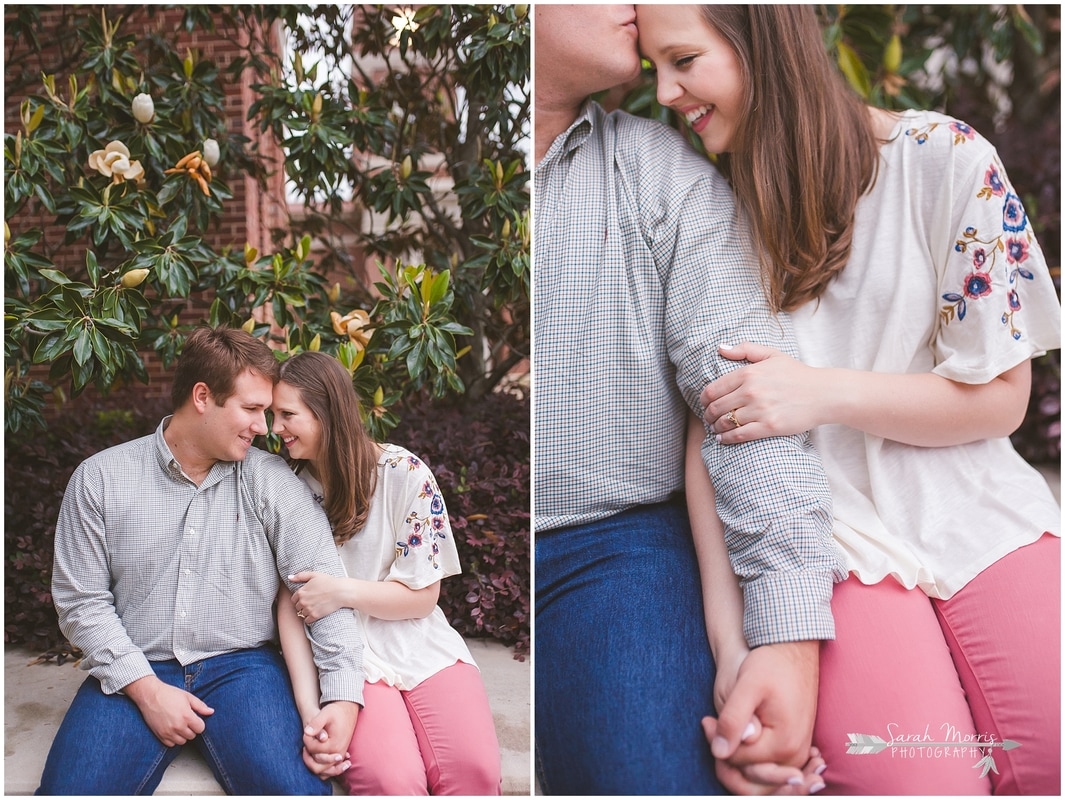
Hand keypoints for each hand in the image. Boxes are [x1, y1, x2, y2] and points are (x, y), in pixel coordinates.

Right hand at [124, 675, 214, 746]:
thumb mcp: (188, 697)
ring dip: (183, 735)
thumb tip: (211, 712)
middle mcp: (178, 726)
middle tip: (186, 720)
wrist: (150, 695)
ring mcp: (168, 732)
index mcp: (187, 716)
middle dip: (191, 729)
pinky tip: (172, 729)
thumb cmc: (169, 694)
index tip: (195, 719)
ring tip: (179, 724)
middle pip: (192, 736)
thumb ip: (200, 706)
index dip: (199, 723)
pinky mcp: (160, 735)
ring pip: (182, 741)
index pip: (201, 728)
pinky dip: (173, 739)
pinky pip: (171, 744)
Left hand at [289, 571, 344, 623]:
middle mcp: (302, 601)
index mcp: (301, 591)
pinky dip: (310, 618)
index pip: (293, 599)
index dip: (299, 598)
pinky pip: (307, 620)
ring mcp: (308, 609)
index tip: (306, 598)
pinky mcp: (314, 616)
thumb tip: (289, 577)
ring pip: (302, 614)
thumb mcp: (314, 575)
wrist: (341, 592)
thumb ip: (300, 576)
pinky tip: (316, 613)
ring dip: (307, 612)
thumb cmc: (329, 582)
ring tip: (315, 607)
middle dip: (303, 605)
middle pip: (297, 607)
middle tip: (311, 602)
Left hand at [302, 701, 358, 777]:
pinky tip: (316, 757)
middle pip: (317, 767)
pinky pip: (330, 769)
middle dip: (308, 757)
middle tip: (305, 745)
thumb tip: (307, 732)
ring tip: (309, 751)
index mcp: (334, 745)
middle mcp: (338, 753)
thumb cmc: (336, 711)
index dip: (306, 741)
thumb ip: (316, 723)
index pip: (314, 750)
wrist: (348, 709)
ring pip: (324, 772)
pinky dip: (322, 767)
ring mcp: (340, 755)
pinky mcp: (341, 754)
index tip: (306, 732)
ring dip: (314, 765)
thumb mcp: (326, 713)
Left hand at [701, 343, 825, 443]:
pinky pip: (739, 435)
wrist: (823, 393)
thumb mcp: (771, 354)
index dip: (704, 399)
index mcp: (748, 373)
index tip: (704, 403)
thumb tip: (720, 348)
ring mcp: (760, 410)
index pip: (713, 389)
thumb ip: (744, 349)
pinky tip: (723, 438)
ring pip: (725, 422)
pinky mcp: (769, 427)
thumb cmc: (797, 374)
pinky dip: (727, 438)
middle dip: (708, 415)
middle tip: (708, 418)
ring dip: (715, 427)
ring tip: (715, 428)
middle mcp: (751, 391)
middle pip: (716, 407)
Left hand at [710, 641, 820, 790]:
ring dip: (737, 757)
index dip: (716, 742)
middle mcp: (794, 756)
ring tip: (723, 726)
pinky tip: (738, 734)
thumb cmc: (771, 664)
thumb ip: (734, 719)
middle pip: (749, 775)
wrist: (794, 651)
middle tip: (710, 724)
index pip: (737, 761)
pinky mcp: (794, 747)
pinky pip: (769, 766)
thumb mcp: (747, 686)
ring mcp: (797, 754)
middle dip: (725, 754)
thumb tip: (720, 752)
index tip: (706, 720)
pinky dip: (750, 757)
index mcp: (783, 745)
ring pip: (758, 774)